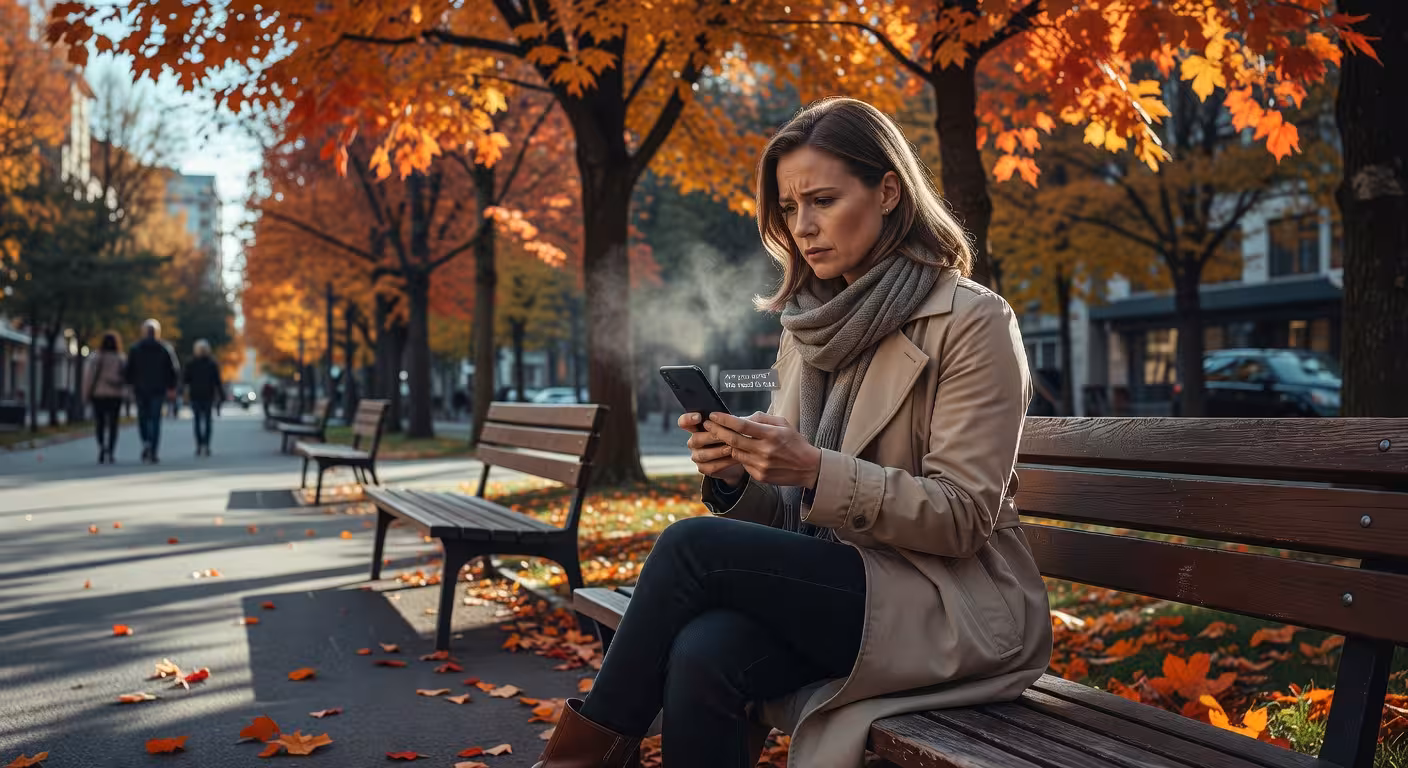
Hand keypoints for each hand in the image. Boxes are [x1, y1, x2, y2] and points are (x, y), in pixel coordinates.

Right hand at [680, 412, 745, 485]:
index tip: (699, 417)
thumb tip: (728, 417)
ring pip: (703, 454)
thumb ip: (726, 420)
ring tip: (731, 448)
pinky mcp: (703, 468)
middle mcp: (694, 441)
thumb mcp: (731, 425)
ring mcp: (697, 455)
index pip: (684, 422)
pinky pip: (710, 467)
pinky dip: (723, 463)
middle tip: (724, 436)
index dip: (688, 419)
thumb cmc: (734, 435)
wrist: (740, 455)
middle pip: (695, 439)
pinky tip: (734, 459)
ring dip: (718, 451)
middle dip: (711, 437)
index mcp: (696, 427)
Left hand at [703, 411, 821, 488]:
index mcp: (771, 435)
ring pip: (735, 452)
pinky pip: (743, 463)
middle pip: (733, 440)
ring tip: (718, 435)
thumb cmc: (795, 442)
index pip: (742, 426)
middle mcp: (765, 450)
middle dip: (717, 431)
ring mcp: (761, 465)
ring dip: (725, 444)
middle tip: (707, 424)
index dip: (725, 420)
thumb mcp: (783, 424)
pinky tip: (738, 450)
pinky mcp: (759, 476)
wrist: (808, 468)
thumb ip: (762, 418)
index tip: (713, 415)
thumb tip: (743, 417)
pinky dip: (739, 455)